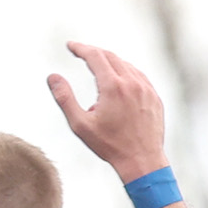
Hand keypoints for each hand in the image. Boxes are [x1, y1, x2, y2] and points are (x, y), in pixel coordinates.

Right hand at [47, 41, 169, 180]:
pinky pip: (139, 77)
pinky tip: (119, 78)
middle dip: (94, 52)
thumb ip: (65, 98)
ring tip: (97, 65)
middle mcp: (132, 83)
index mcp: (113, 87)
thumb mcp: (80, 124)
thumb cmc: (110, 146)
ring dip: (110, 61)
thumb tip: (53, 77)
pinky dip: (126, 72)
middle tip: (81, 53)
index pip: (95, 56)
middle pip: (111, 56)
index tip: (70, 46)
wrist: (144, 162)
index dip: (80, 48)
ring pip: (126, 65)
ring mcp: (147, 90)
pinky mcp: (155, 98)